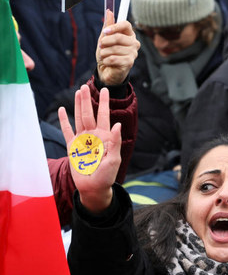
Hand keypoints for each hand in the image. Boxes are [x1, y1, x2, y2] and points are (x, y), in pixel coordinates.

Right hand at [58, 84, 121, 213]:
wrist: (94, 187)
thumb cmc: (107, 175)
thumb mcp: (114, 159)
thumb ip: (115, 141)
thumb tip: (118, 124)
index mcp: (105, 137)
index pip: (105, 116)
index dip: (104, 103)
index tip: (104, 90)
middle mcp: (94, 136)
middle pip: (90, 114)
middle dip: (87, 100)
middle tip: (85, 86)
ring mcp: (82, 140)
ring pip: (79, 119)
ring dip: (78, 106)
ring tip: (77, 93)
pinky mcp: (72, 147)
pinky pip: (67, 131)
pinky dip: (64, 121)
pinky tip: (62, 110)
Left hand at [96, 9, 139, 85]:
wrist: (107, 69)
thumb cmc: (107, 53)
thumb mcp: (105, 38)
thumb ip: (108, 26)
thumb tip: (109, 11)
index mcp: (129, 34)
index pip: (126, 24)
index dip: (114, 27)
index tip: (105, 31)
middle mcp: (134, 43)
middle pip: (119, 37)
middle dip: (105, 41)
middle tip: (100, 45)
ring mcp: (133, 53)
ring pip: (115, 49)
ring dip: (104, 52)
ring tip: (103, 55)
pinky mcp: (130, 63)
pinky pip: (114, 58)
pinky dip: (106, 60)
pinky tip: (107, 62)